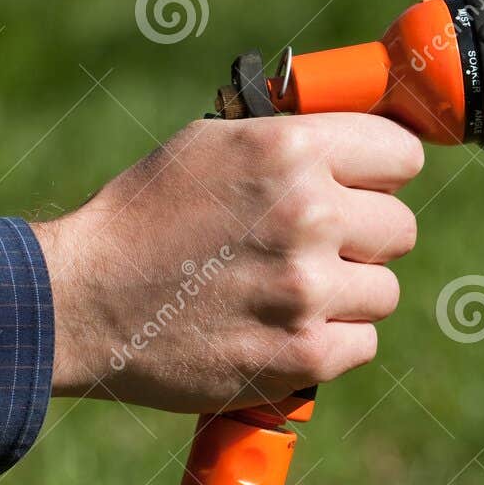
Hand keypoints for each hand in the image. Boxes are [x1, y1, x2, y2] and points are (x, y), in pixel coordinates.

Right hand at [32, 113, 422, 412]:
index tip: (362, 187)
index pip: (403, 154)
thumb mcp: (215, 141)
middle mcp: (308, 215)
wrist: (80, 301)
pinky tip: (281, 328)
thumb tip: (371, 130)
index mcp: (291, 150)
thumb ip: (297, 135)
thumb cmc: (149, 214)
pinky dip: (330, 341)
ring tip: (285, 290)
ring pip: (384, 290)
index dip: (381, 173)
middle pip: (401, 227)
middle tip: (311, 247)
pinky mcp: (304, 355)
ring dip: (346, 294)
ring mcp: (308, 290)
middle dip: (363, 236)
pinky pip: (364, 342)